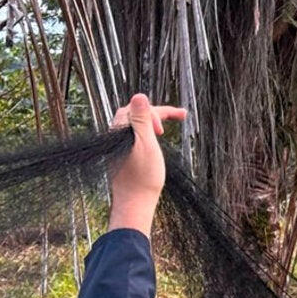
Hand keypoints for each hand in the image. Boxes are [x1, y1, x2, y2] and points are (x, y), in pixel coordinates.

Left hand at [108, 93, 186, 236]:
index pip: (139, 108)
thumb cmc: (143, 176)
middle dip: (158, 113)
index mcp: (121, 129)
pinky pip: (134, 135)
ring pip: (135, 124)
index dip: (158, 112)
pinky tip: (154, 140)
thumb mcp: (147, 144)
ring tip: (166, 127)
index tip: (172, 125)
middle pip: (136, 113)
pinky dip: (146, 133)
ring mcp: (118, 146)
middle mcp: (116, 135)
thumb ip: (142, 119)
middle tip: (180, 116)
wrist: (135, 202)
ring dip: (152, 122)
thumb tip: (139, 95)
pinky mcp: (121, 155)